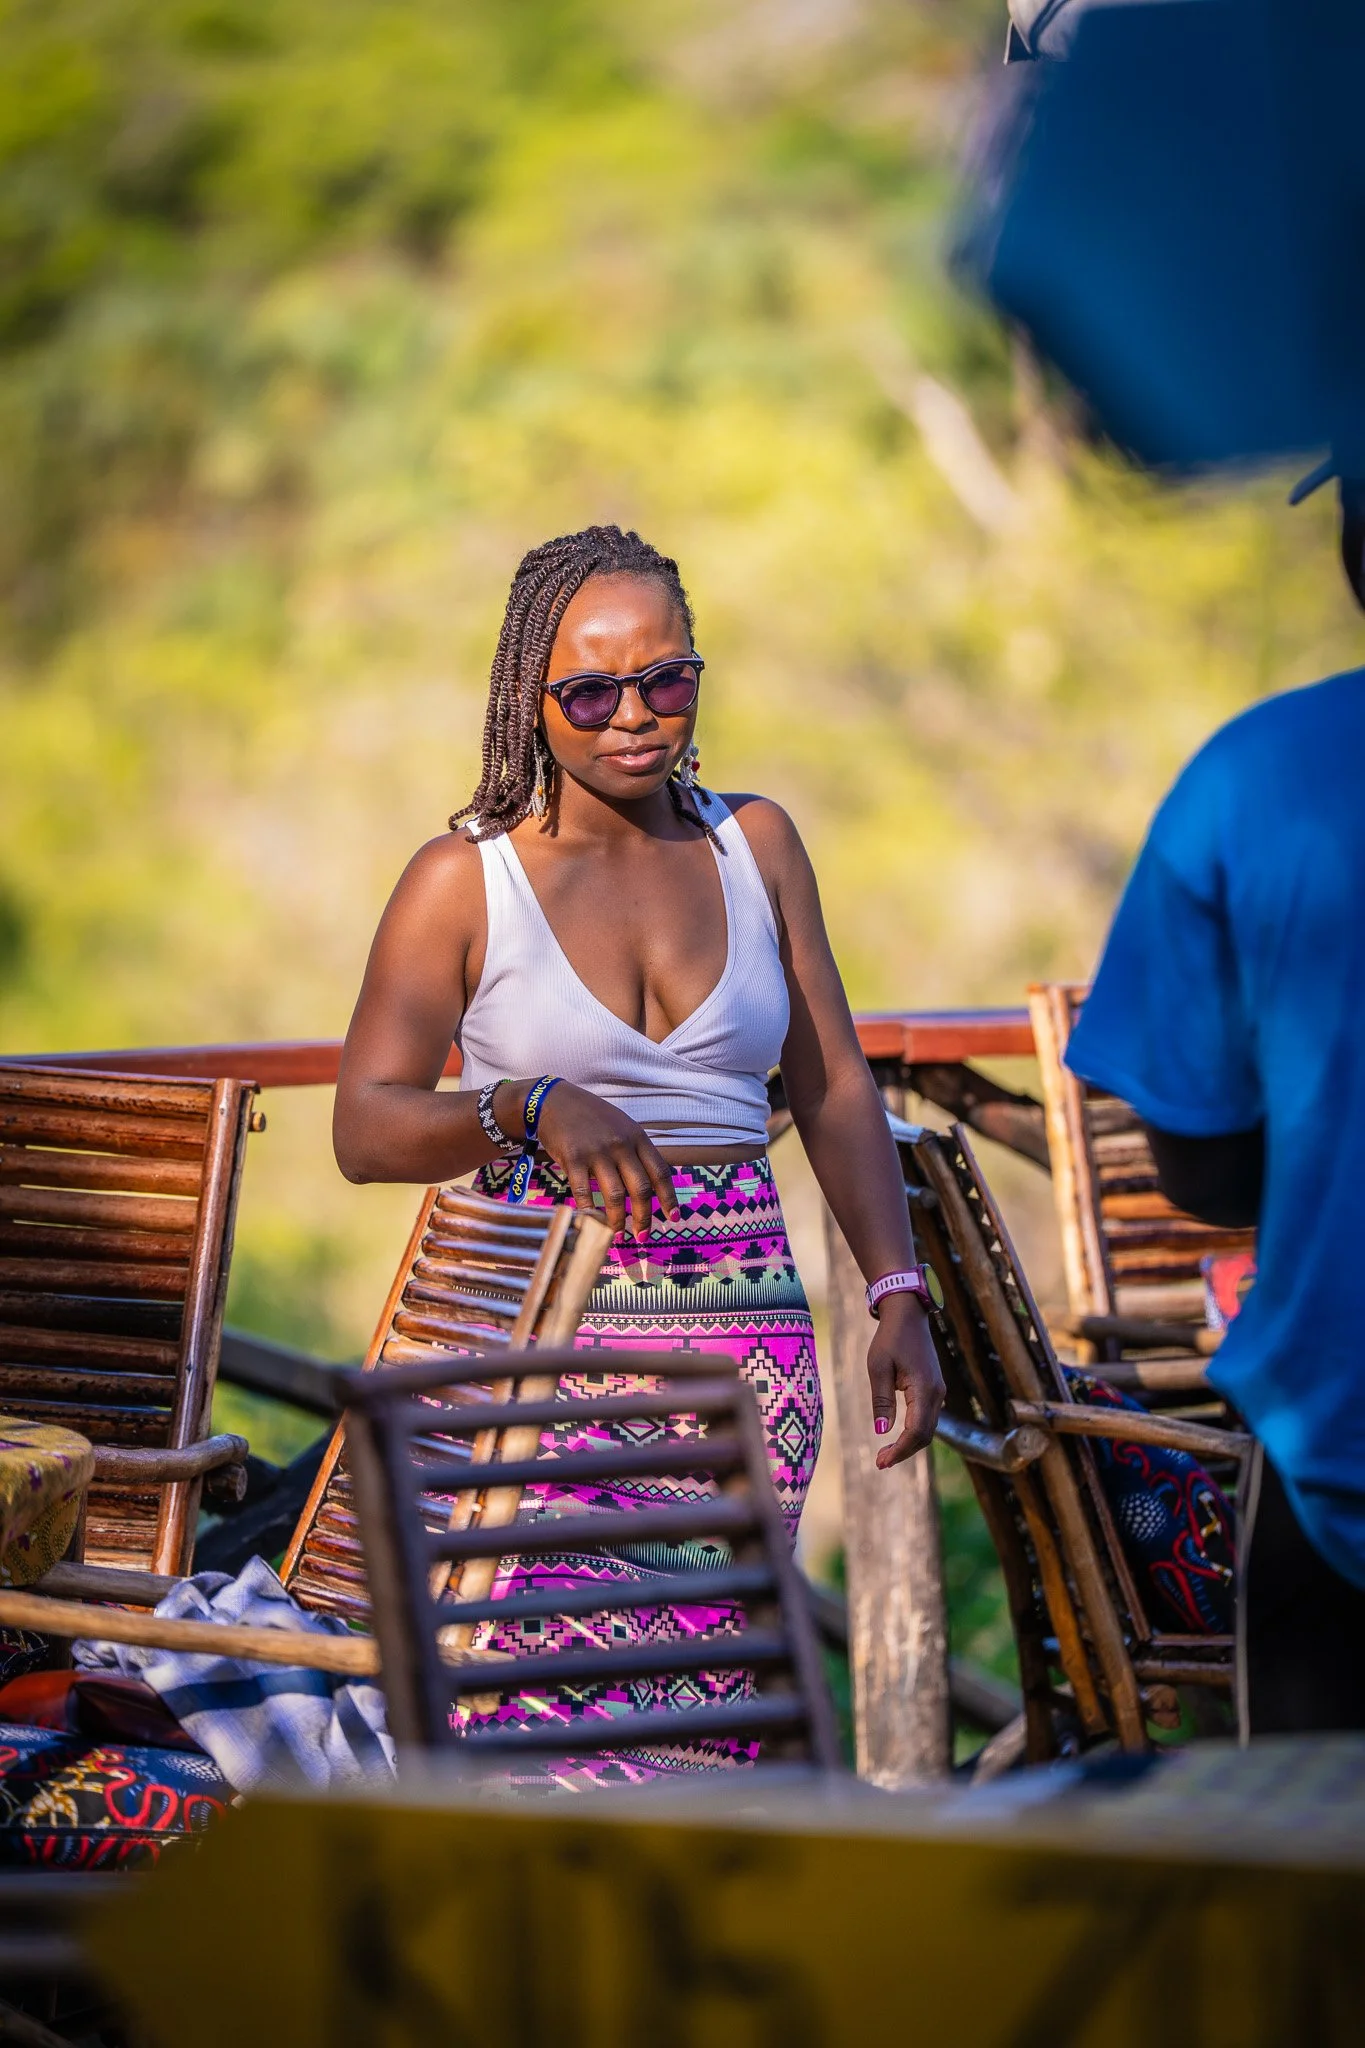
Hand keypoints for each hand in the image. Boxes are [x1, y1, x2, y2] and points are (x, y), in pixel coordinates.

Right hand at [520, 1080, 679, 1239]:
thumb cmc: (591, 1116)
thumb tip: (653, 1182)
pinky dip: (589, 1211)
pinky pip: (584, 1192)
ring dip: (618, 1220)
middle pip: (641, 1188)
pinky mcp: (573, 1159)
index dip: (669, 1198)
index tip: (674, 1218)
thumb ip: (636, 1150)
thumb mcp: (622, 1126)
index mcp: (637, 1137)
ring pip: (615, 1195)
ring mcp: (597, 1152)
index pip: (660, 1172)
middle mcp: (621, 1145)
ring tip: (619, 1234)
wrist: (554, 1101)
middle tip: (644, 1236)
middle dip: (645, 1217)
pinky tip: (592, 1222)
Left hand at [866, 1292, 944, 1468]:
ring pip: (928, 1429)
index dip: (900, 1450)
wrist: (908, 1314)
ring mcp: (938, 1391)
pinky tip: (897, 1437)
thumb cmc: (890, 1338)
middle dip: (904, 1452)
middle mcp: (937, 1393)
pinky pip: (927, 1418)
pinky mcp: (934, 1389)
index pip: (916, 1431)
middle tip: (880, 1462)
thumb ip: (882, 1400)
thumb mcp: (878, 1367)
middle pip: (925, 1435)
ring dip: (909, 1444)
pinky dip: (914, 1432)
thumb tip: (882, 1430)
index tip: (881, 1462)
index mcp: (924, 1388)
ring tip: (885, 1454)